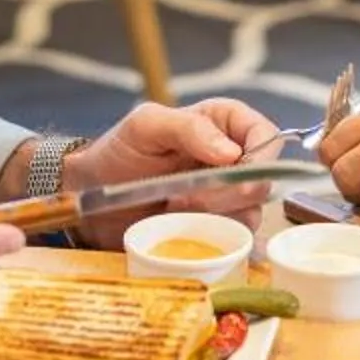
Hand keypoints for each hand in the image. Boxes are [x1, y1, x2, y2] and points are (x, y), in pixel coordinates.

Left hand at [64, 99, 283, 245]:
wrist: (93, 196)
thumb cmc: (118, 152)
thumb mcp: (145, 127)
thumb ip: (187, 128)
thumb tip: (231, 152)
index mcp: (224, 123)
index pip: (266, 135)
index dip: (259, 156)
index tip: (232, 173)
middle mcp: (234, 157)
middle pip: (262, 179)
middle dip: (226, 193)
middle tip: (182, 197)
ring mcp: (227, 195)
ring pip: (251, 212)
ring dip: (214, 216)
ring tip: (172, 209)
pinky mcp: (218, 226)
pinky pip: (235, 237)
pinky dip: (210, 235)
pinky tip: (179, 227)